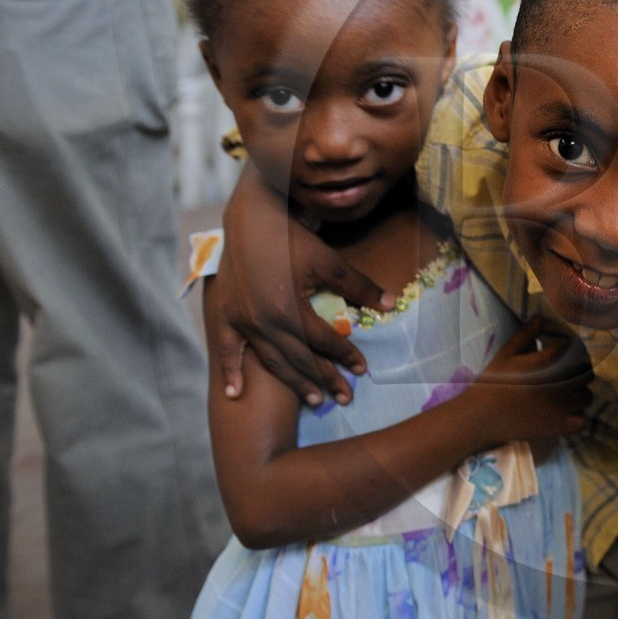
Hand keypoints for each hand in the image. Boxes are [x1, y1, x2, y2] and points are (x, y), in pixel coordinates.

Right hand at [213, 174, 386, 405]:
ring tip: (314, 400)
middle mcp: (263, 322)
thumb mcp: (329, 262)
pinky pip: (228, 350)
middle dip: (324, 379)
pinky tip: (236, 395)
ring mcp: (242, 321)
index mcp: (289, 311)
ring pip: (272, 360)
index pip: (323, 342)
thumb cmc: (292, 238)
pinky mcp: (225, 316)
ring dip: (293, 382)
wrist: (250, 218)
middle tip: (345, 397)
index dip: (345, 356)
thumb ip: (360, 287)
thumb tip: (392, 305)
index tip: (363, 369)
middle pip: (299, 359)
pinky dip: (231, 372)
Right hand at [462, 317, 593, 446]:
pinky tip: (569, 412)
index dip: (573, 350)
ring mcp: (560, 407)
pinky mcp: (558, 427)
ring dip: (580, 393)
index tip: (567, 352)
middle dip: (580, 371)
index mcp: (547, 363)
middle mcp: (559, 384)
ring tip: (569, 393)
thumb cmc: (492, 382)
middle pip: (586, 373)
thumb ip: (526, 334)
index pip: (575, 351)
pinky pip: (583, 421)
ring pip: (587, 396)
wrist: (481, 416)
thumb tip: (540, 317)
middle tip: (569, 373)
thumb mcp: (506, 353)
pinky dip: (579, 417)